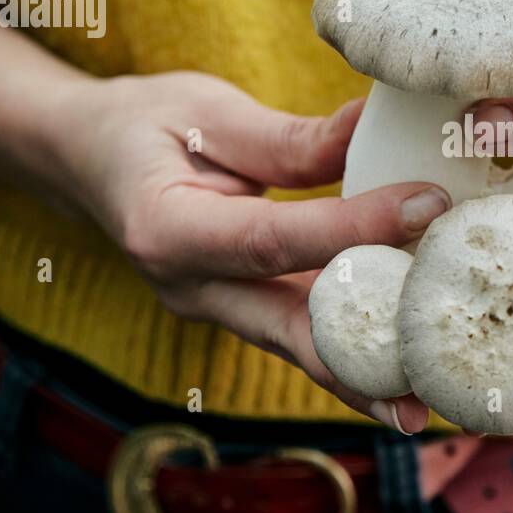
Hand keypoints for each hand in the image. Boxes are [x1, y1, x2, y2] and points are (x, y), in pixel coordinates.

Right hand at [56, 71, 448, 432]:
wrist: (85, 158)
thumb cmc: (144, 125)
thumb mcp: (207, 112)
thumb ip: (289, 138)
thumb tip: (371, 130)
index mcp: (167, 230)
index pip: (275, 239)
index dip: (354, 227)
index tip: (427, 206)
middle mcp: (188, 287)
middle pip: (286, 329)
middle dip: (358, 365)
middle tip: (421, 396)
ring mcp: (212, 307)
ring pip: (295, 345)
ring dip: (360, 374)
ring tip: (423, 401)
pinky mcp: (237, 309)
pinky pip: (297, 331)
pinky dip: (347, 346)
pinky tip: (398, 366)